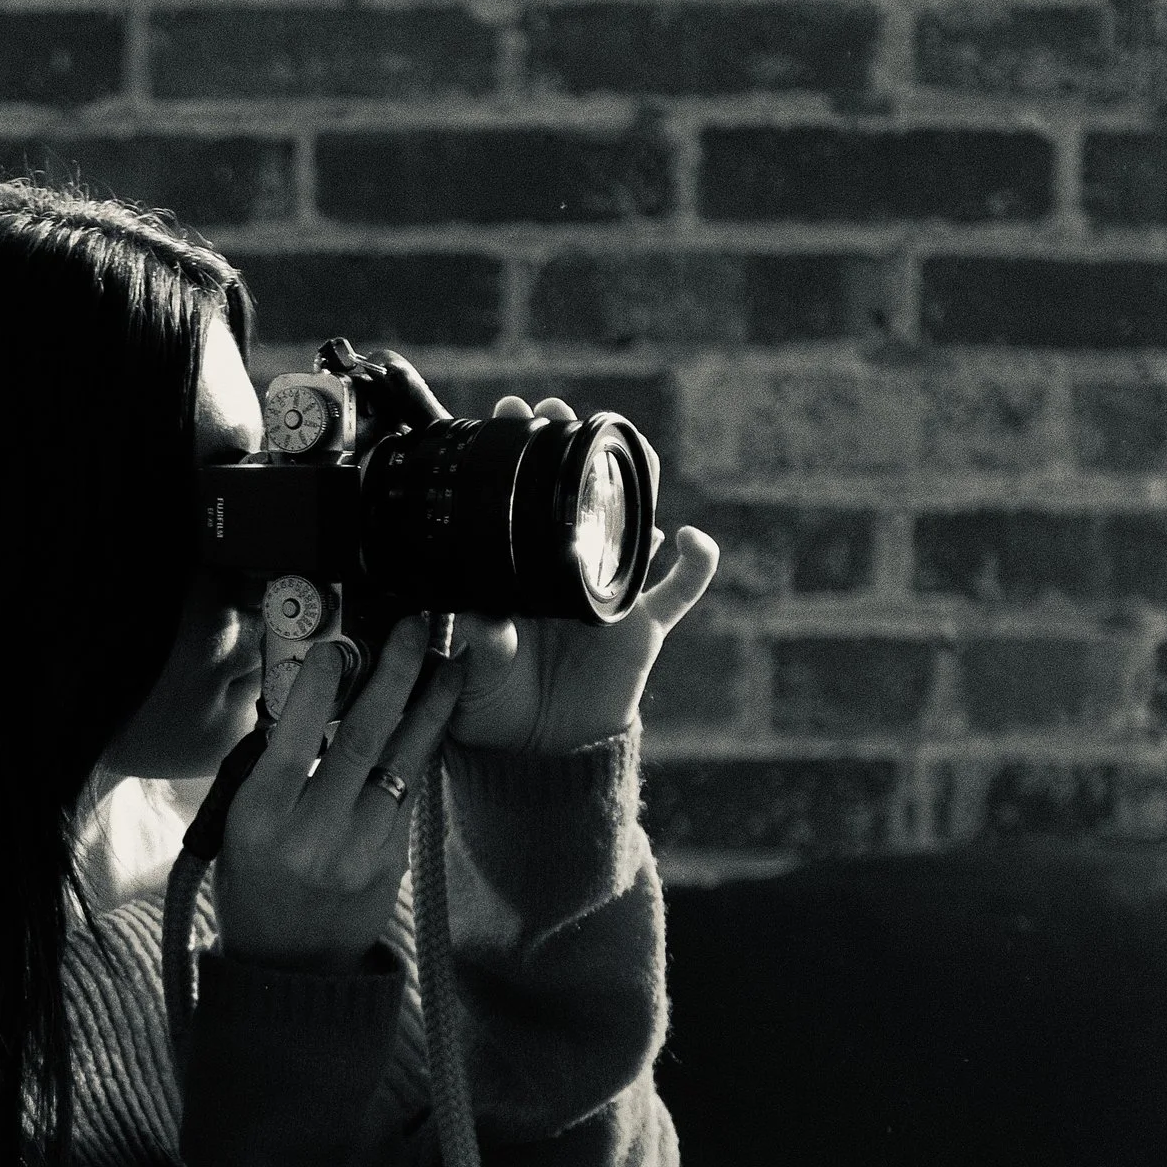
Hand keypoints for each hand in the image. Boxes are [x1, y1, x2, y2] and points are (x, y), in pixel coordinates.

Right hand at [215, 617, 465, 975]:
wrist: (290, 967)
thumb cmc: (255, 885)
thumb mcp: (240, 826)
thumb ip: (270, 768)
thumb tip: (310, 697)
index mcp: (263, 822)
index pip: (295, 741)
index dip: (319, 689)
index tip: (339, 646)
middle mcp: (315, 836)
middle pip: (364, 739)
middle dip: (395, 675)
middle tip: (415, 629)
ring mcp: (361, 851)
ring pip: (403, 763)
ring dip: (430, 707)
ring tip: (448, 664)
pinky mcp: (394, 863)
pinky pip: (410, 793)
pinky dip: (420, 751)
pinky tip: (432, 718)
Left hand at [448, 396, 720, 753]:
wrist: (536, 754)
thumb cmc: (492, 706)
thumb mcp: (472, 674)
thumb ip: (479, 645)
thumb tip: (478, 618)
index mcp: (516, 569)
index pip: (520, 497)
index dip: (519, 453)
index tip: (510, 412)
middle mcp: (564, 568)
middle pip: (578, 493)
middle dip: (571, 446)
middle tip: (555, 411)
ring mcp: (608, 592)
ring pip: (634, 524)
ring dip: (634, 484)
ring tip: (627, 448)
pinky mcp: (642, 626)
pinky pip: (679, 588)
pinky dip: (694, 563)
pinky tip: (691, 538)